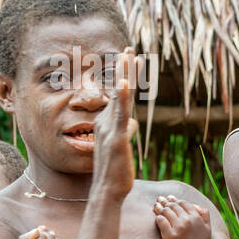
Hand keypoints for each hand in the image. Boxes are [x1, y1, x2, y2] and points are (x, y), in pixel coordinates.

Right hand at [92, 49, 138, 201]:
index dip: (124, 76)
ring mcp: (110, 128)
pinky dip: (122, 98)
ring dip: (124, 75)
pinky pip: (120, 115)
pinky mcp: (117, 138)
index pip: (119, 94)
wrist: (107, 190)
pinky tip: (125, 83)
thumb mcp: (122, 146)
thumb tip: (132, 124)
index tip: (128, 58)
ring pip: (119, 97)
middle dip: (124, 68)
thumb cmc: (115, 171)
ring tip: (128, 55)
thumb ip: (125, 132)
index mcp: (108, 122)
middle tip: (129, 47)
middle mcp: (106, 121)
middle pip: (119, 89)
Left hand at [153, 195, 211, 238]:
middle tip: (159, 200)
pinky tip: (157, 218)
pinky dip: (158, 218)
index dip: (175, 200)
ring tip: (156, 207)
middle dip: (166, 202)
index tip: (169, 199)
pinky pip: (160, 220)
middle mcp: (187, 221)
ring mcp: (178, 228)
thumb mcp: (207, 228)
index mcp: (196, 217)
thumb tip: (196, 205)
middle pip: (173, 206)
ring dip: (160, 208)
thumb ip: (205, 215)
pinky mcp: (169, 236)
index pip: (183, 203)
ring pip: (165, 211)